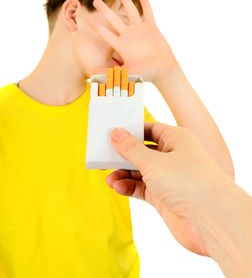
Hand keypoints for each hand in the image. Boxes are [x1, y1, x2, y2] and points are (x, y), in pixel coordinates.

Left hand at [87, 0, 177, 82]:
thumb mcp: (127, 73)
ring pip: (131, 11)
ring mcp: (140, 31)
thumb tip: (93, 75)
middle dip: (105, 10)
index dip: (97, 27)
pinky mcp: (152, 28)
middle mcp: (129, 36)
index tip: (88, 20)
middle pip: (114, 19)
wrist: (163, 70)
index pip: (106, 34)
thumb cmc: (146, 74)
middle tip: (96, 1)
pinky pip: (148, 13)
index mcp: (122, 45)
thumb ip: (111, 73)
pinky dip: (145, 4)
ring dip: (126, 0)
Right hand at [106, 122, 226, 256]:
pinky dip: (130, 187)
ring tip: (108, 176)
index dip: (132, 131)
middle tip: (104, 155)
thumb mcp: (153, 161)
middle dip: (124, 154)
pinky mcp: (165, 197)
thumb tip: (116, 134)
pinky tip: (118, 187)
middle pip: (143, 151)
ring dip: (124, 173)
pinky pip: (143, 188)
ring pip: (141, 171)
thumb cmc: (188, 181)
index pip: (151, 130)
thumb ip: (131, 149)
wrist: (210, 220)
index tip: (113, 133)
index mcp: (177, 139)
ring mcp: (169, 178)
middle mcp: (174, 157)